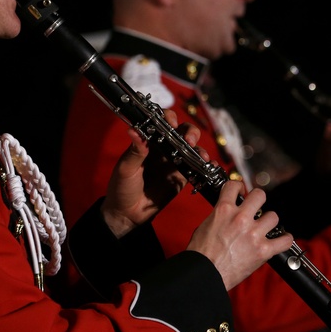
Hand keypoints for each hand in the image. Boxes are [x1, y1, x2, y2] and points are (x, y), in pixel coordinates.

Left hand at [101, 110, 202, 237]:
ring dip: (199, 148)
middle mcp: (163, 148)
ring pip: (192, 148)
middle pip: (182, 131)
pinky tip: (209, 165)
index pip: (162, 123)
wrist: (127, 213)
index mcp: (149, 142)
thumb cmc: (121, 187)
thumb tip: (133, 130)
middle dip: (189, 131)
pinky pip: (196, 167)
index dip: (169, 118)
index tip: (172, 123)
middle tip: (189, 140)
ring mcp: (174, 162)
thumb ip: (135, 151)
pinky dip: (206, 164)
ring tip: (201, 156)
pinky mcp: (182, 177)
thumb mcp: (126, 168)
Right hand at [185, 181, 293, 290]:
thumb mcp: (205, 226)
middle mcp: (241, 219)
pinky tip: (280, 240)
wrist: (205, 274)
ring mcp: (254, 234)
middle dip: (258, 200)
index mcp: (224, 210)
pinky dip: (284, 240)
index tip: (241, 192)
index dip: (238, 187)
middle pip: (260, 195)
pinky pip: (284, 240)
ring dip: (269, 222)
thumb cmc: (201, 254)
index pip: (234, 185)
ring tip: (264, 228)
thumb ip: (220, 215)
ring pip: (273, 216)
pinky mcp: (263, 251)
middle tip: (256, 207)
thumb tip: (226, 213)